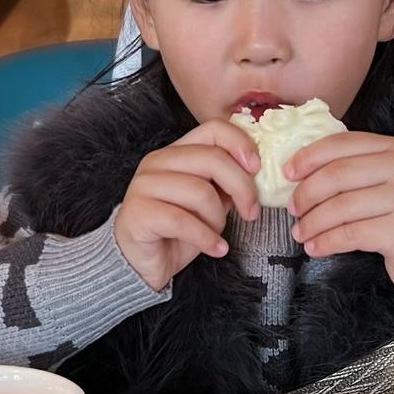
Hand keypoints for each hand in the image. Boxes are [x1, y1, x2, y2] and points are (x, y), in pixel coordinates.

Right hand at [115, 120, 260, 290]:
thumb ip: (226, 182)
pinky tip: (216, 249)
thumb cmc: (177, 232)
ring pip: (200, 192)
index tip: (257, 169)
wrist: (141, 264)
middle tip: (251, 213)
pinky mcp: (137, 213)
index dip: (240, 144)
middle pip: (212, 159)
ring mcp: (143, 185)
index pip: (213, 129)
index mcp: (176, 152)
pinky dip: (207, 238)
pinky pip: (183, 222)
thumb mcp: (209, 202)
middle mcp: (157, 161)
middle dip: (242, 188)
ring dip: (218, 219)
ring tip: (216, 235)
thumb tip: (255, 172)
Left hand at [286, 132, 393, 311]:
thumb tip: (293, 171)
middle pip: (337, 175)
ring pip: (341, 207)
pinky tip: (315, 248)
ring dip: (312, 223)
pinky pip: (351, 235)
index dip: (308, 157)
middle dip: (306, 194)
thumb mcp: (380, 182)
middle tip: (291, 210)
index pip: (342, 144)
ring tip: (300, 233)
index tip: (286, 174)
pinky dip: (325, 242)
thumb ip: (348, 170)